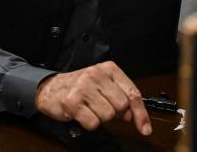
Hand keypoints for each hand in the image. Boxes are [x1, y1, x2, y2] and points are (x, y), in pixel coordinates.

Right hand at [35, 61, 151, 134]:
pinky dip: (90, 123)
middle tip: (103, 108)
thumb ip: (121, 97)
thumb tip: (133, 116)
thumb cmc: (80, 86)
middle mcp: (97, 74)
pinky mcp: (72, 102)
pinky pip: (93, 123)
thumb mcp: (104, 85)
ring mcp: (84, 87)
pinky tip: (83, 113)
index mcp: (109, 69)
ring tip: (91, 108)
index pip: (132, 93)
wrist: (52, 88)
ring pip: (108, 115)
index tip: (145, 128)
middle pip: (121, 106)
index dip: (140, 113)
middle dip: (115, 113)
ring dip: (101, 118)